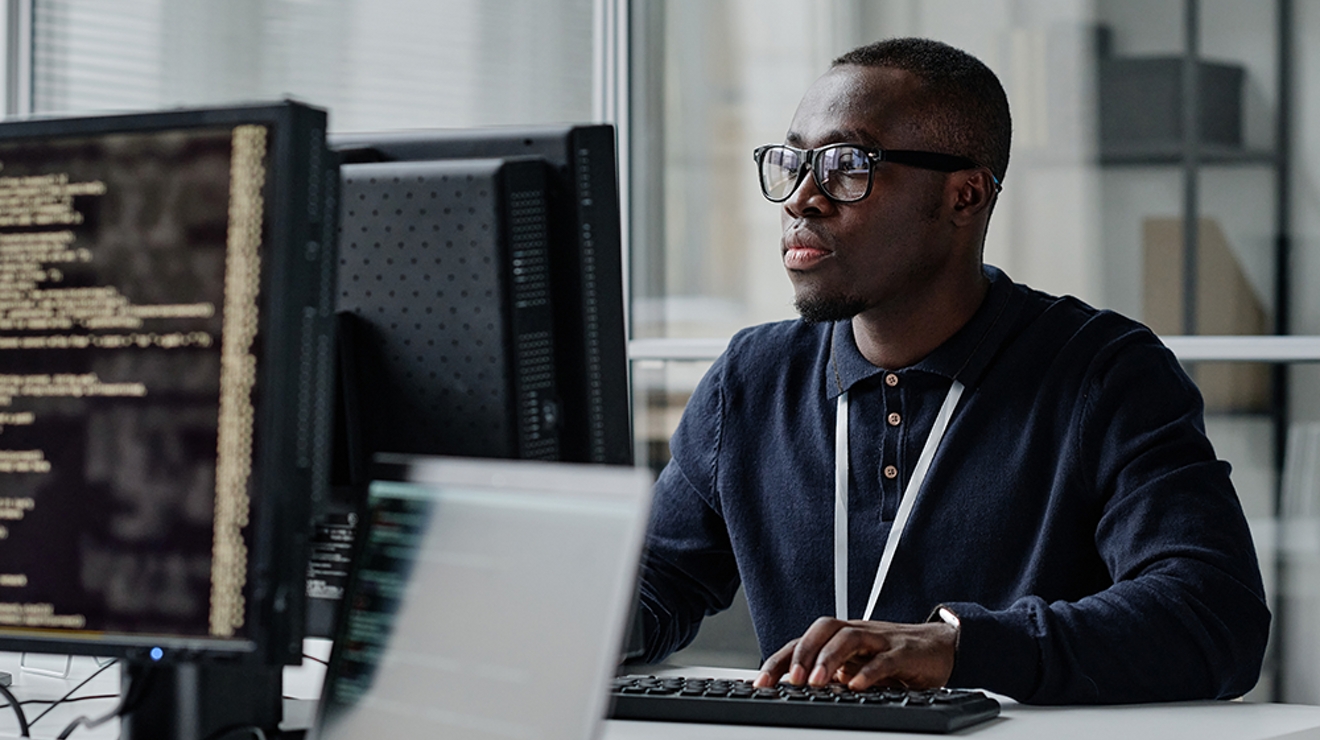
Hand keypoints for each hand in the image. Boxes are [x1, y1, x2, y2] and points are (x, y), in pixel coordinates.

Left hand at [752, 617, 956, 690]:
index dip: (779, 660)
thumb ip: (832, 676)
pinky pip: (885, 659)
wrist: (941, 646)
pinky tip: (857, 686)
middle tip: (790, 681)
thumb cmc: (894, 656)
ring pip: (849, 638)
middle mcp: (858, 634)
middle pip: (823, 630)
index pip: (804, 642)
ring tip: (817, 682)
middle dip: (802, 653)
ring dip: (829, 659)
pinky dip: (869, 672)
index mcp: (842, 638)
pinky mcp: (904, 653)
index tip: (760, 684)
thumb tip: (795, 694)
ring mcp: (881, 640)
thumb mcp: (857, 667)